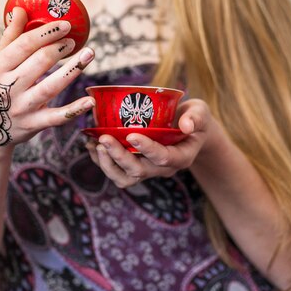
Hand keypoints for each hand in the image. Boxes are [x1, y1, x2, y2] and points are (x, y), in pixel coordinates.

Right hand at [0, 7, 95, 165]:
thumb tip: (20, 9)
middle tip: (74, 41)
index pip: (23, 45)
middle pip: (39, 63)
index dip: (46, 33)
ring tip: (89, 54)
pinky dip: (74, 110)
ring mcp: (22, 108)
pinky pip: (57, 117)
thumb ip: (9, 38)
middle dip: (60, 48)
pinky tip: (90, 101)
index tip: (65, 24)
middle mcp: (9, 88)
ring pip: (51, 87)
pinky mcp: (33, 125)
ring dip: (73, 70)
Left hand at [85, 99, 216, 186]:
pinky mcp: (134, 167)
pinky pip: (116, 172)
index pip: (163, 158)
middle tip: (103, 138)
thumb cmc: (192, 118)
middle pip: (138, 171)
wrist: (186, 130)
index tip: (131, 135)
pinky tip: (90, 144)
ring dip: (107, 164)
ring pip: (124, 178)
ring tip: (94, 144)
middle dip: (119, 156)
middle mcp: (162, 169)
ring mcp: (147, 170)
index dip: (147, 149)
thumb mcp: (200, 113)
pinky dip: (101, 161)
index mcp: (181, 157)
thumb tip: (186, 124)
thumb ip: (196, 117)